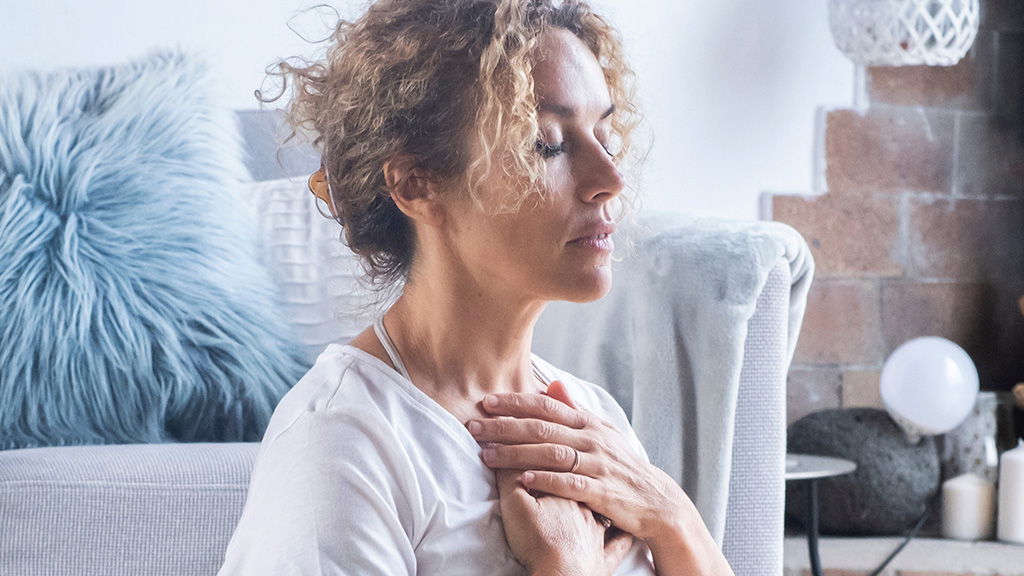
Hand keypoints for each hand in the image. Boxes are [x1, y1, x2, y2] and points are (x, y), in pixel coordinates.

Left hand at [470, 382, 686, 541]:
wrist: (657, 499)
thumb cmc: (621, 464)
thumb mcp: (602, 432)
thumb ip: (575, 410)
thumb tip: (553, 383)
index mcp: (588, 423)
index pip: (547, 407)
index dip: (516, 403)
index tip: (487, 402)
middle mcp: (591, 440)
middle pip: (542, 428)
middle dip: (504, 427)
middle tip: (474, 427)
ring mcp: (597, 465)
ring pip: (551, 454)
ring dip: (516, 454)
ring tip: (487, 456)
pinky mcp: (602, 491)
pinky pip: (570, 484)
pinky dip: (546, 481)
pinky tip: (524, 480)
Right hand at [495, 467, 632, 575]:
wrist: (562, 575)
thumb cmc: (538, 541)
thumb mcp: (515, 505)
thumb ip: (510, 479)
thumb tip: (505, 455)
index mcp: (566, 491)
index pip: (558, 467)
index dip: (548, 459)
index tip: (544, 458)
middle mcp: (587, 508)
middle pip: (580, 487)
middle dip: (575, 477)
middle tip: (569, 472)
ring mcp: (598, 534)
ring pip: (602, 511)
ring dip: (598, 501)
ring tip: (594, 495)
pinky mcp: (603, 559)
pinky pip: (618, 544)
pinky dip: (621, 537)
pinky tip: (624, 531)